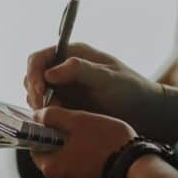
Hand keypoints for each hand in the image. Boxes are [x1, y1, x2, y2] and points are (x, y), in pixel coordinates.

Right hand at [24, 42, 162, 123]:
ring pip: (36, 95)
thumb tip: (50, 72)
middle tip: (46, 109)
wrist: (144, 112)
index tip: (41, 92)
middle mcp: (64, 70)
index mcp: (73, 55)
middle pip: (32, 77)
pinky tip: (60, 122)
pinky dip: (46, 116)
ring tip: (57, 116)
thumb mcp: (108, 78)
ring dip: (40, 106)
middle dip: (34, 93)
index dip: (34, 74)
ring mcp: (64, 89)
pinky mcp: (66, 106)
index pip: (39, 58)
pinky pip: (46, 110)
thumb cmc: (130, 89)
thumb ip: (80, 70)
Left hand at [31, 106, 136, 177]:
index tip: (65, 135)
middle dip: (66, 157)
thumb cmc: (109, 144)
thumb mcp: (81, 121)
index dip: (50, 140)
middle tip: (88, 146)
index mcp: (51, 167)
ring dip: (78, 174)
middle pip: (54, 168)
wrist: (139, 175)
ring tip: (101, 162)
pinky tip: (106, 177)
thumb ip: (54, 117)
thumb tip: (36, 116)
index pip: (38, 150)